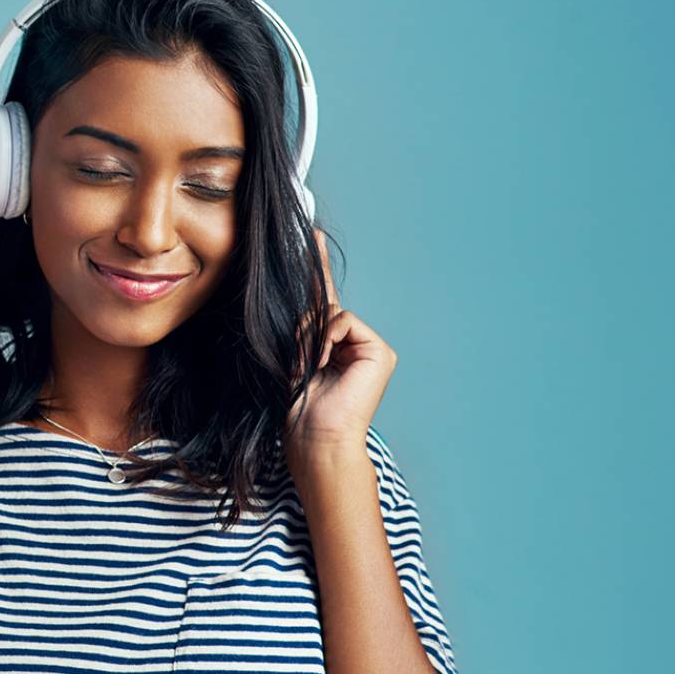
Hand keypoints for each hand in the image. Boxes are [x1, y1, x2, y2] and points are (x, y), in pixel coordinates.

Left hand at [283, 229, 395, 457]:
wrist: (315, 437)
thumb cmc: (299, 407)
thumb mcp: (294, 358)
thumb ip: (302, 329)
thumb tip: (305, 302)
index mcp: (334, 346)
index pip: (325, 300)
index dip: (318, 267)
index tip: (313, 236)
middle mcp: (356, 343)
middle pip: (323, 308)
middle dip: (303, 331)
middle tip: (299, 364)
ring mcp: (371, 347)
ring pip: (331, 314)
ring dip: (310, 339)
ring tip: (307, 369)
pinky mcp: (380, 351)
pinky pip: (344, 322)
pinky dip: (326, 340)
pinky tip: (321, 365)